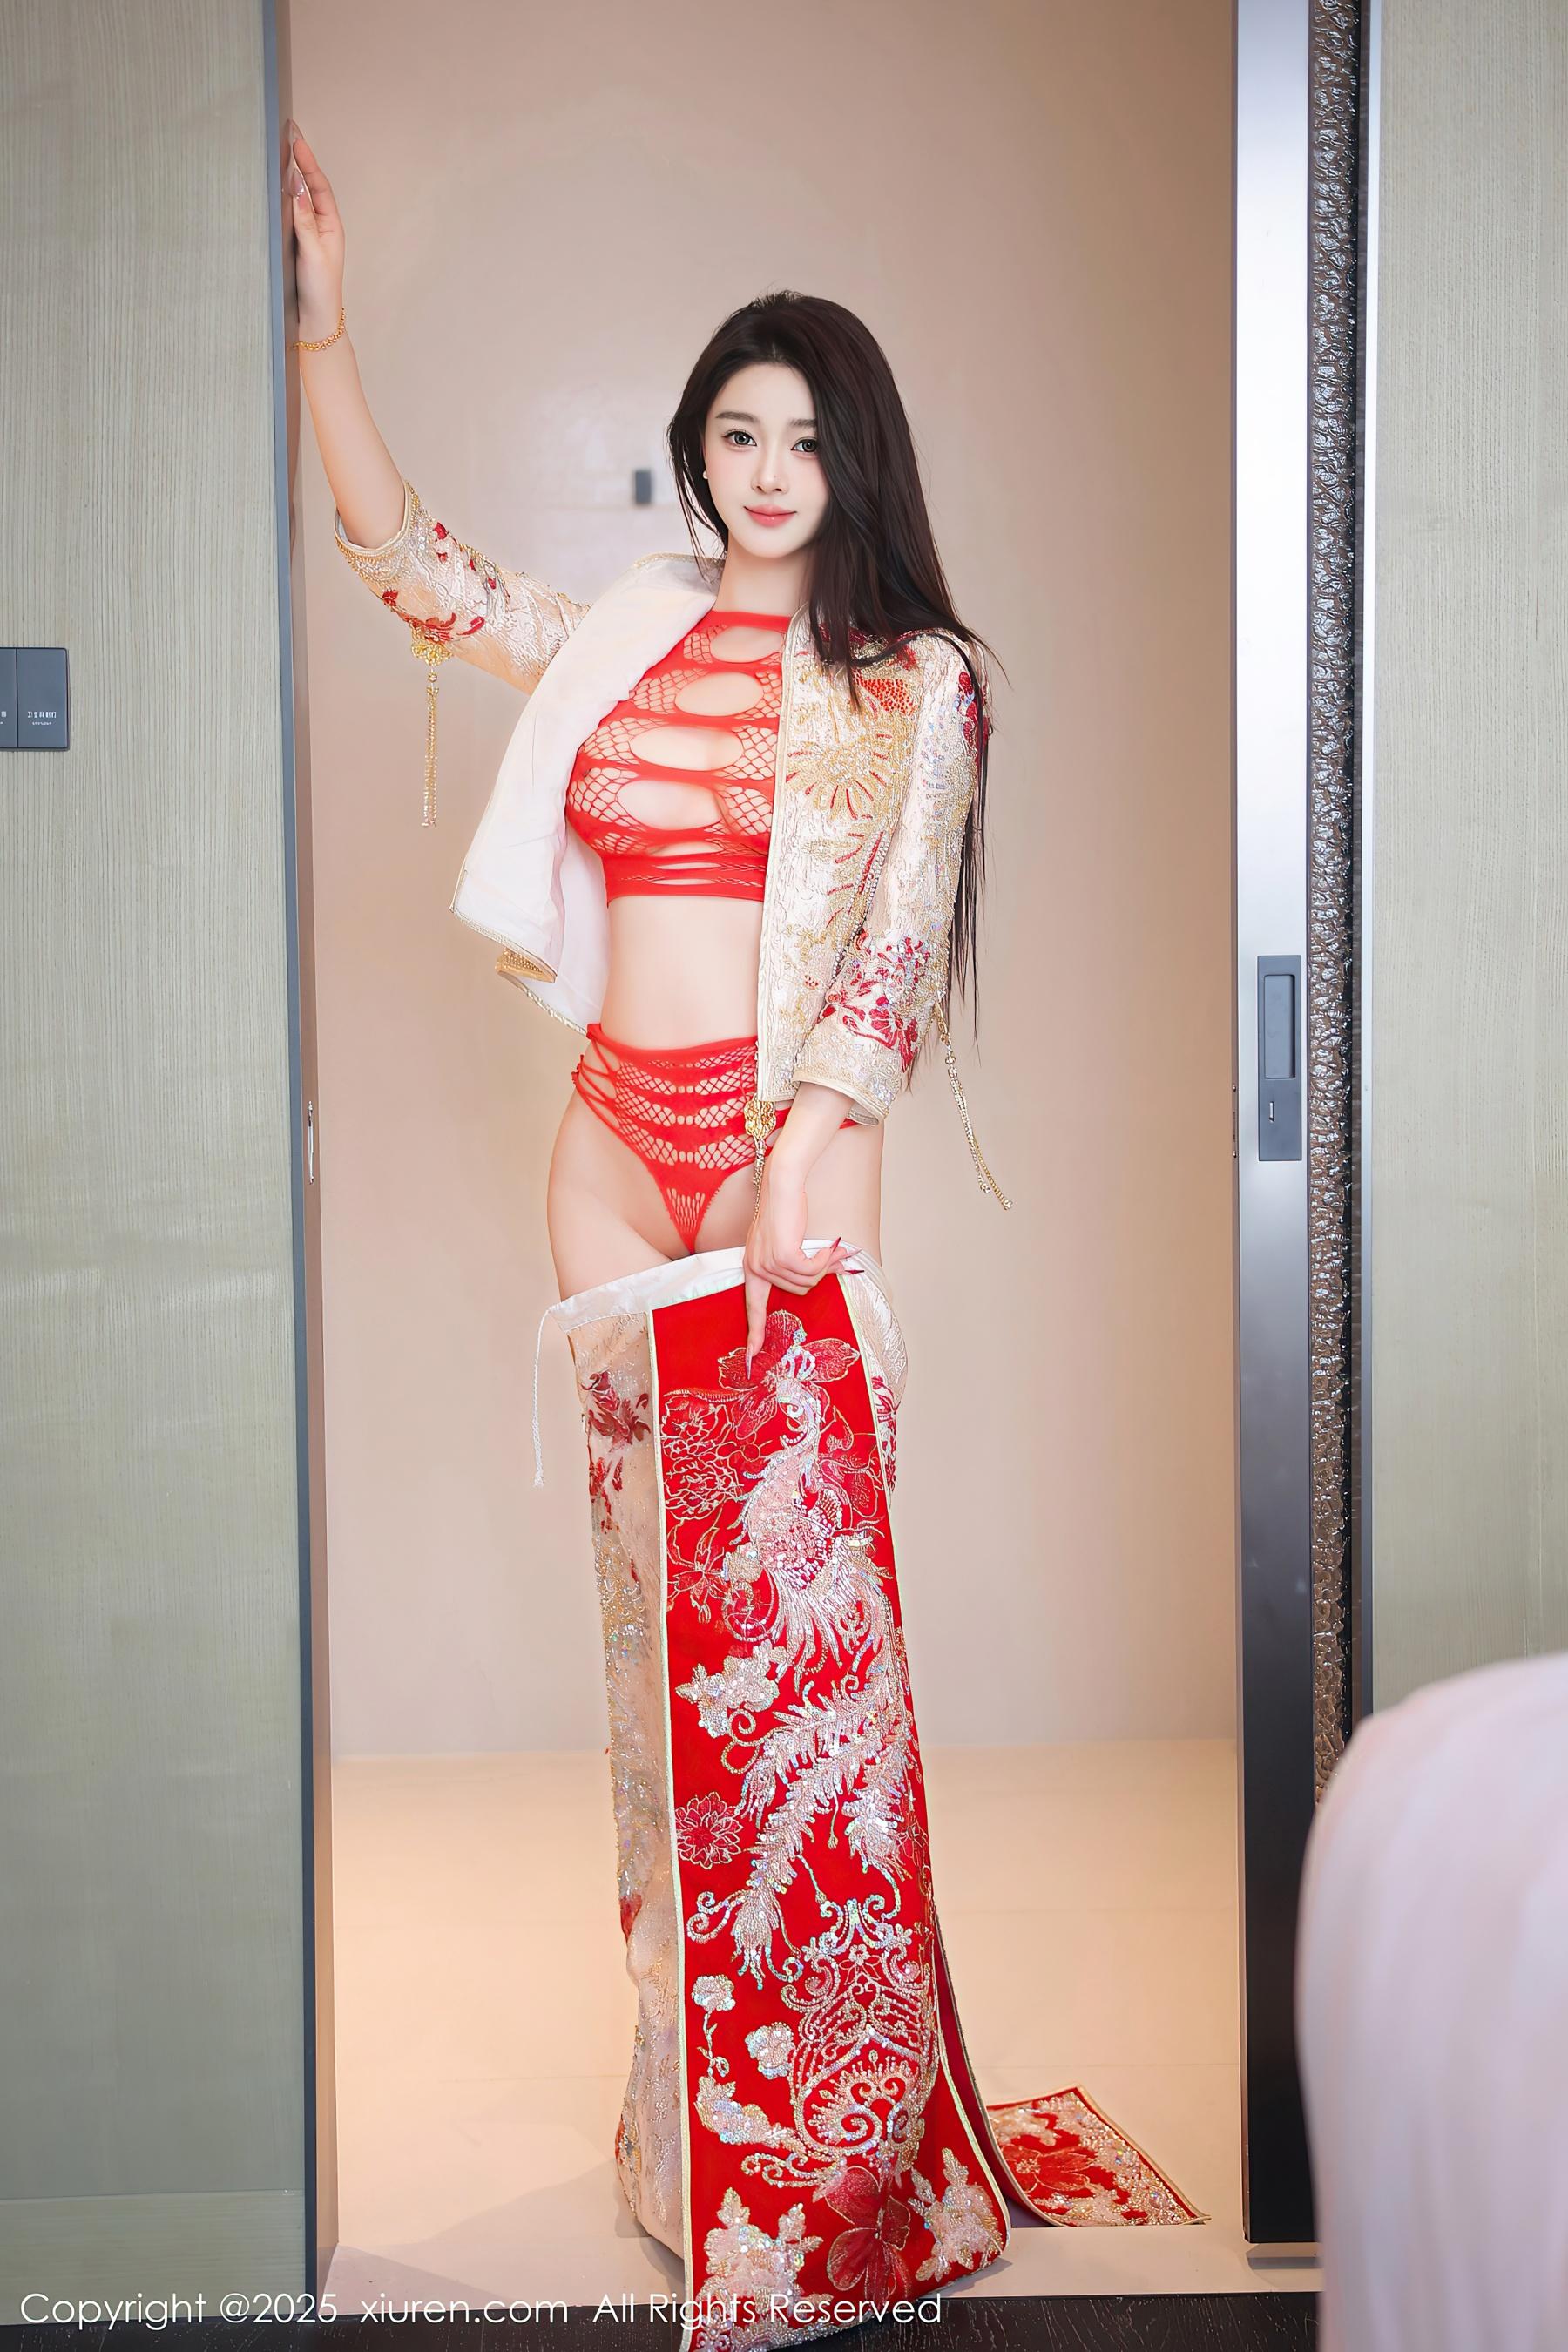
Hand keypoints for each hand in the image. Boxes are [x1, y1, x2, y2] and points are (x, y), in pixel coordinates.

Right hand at [286, 122, 345, 338]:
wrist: (315, 319)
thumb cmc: (320, 290)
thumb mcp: (312, 252)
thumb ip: (304, 219)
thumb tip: (296, 186)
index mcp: (331, 225)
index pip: (319, 185)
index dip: (307, 161)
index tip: (296, 139)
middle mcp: (321, 226)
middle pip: (310, 186)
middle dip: (300, 159)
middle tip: (289, 133)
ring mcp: (308, 233)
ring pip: (299, 197)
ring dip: (292, 174)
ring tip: (282, 150)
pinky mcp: (296, 242)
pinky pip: (290, 212)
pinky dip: (284, 195)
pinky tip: (275, 184)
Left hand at [742, 1152, 855, 1372]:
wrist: (782, 1184)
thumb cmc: (785, 1208)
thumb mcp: (784, 1240)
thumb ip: (795, 1262)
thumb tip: (827, 1272)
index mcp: (752, 1267)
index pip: (752, 1307)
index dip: (755, 1332)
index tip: (753, 1356)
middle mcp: (756, 1268)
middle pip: (797, 1291)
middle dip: (820, 1274)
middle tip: (838, 1256)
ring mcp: (767, 1263)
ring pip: (807, 1282)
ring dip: (825, 1265)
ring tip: (835, 1248)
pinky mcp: (782, 1256)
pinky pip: (813, 1271)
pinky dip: (826, 1259)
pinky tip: (829, 1245)